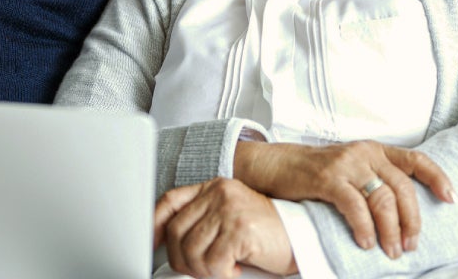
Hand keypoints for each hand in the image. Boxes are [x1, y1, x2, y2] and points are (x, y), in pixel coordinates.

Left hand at [154, 178, 295, 278]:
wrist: (305, 235)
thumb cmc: (267, 232)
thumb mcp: (230, 218)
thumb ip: (203, 222)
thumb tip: (171, 246)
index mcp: (213, 188)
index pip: (170, 201)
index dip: (154, 224)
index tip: (151, 244)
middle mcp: (219, 194)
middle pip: (178, 232)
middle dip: (183, 260)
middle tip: (201, 271)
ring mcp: (229, 209)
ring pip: (192, 251)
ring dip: (204, 271)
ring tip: (222, 270)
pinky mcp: (240, 229)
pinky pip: (213, 262)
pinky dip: (221, 274)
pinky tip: (235, 269)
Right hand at [233, 140, 452, 260]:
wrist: (275, 164)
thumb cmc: (314, 172)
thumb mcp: (350, 168)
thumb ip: (374, 179)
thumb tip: (402, 212)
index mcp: (375, 150)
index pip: (416, 160)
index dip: (437, 178)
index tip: (451, 199)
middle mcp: (365, 153)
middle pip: (402, 188)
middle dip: (411, 221)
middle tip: (411, 245)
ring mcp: (347, 164)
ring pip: (383, 199)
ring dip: (390, 230)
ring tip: (390, 251)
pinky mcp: (328, 177)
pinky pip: (355, 205)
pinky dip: (364, 227)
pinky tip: (366, 242)